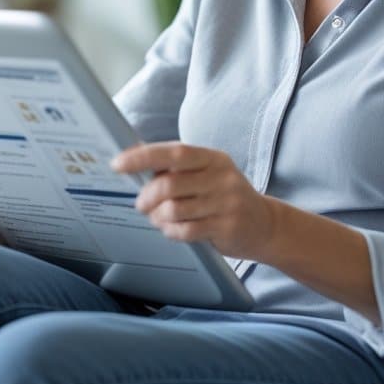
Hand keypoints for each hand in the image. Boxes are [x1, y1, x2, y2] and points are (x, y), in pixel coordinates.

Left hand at [111, 141, 275, 259]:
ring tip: (157, 218)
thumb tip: (134, 159)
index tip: (118, 164)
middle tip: (140, 204)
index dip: (143, 157)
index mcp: (212, 158)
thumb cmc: (224, 195)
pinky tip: (172, 229)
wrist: (265, 223)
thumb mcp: (208, 173)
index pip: (174, 153)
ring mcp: (226, 202)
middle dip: (147, 196)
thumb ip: (178, 168)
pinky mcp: (227, 226)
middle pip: (170, 184)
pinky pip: (186, 230)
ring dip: (157, 216)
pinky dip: (171, 231)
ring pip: (175, 209)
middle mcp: (221, 177)